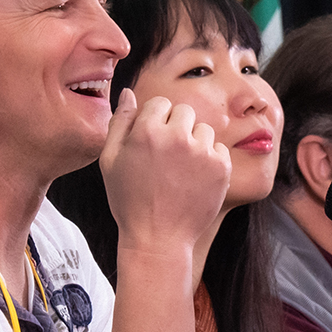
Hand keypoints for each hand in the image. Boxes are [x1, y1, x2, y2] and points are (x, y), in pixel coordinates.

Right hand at [100, 89, 230, 255]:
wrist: (158, 239)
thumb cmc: (129, 200)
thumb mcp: (110, 161)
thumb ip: (120, 122)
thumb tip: (128, 92)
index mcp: (147, 131)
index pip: (159, 104)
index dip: (155, 123)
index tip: (152, 144)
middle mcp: (177, 136)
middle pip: (184, 112)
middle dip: (176, 128)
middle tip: (167, 159)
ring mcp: (202, 151)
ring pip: (203, 130)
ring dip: (194, 143)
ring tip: (181, 171)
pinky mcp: (222, 167)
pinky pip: (218, 148)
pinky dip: (210, 160)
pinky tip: (194, 180)